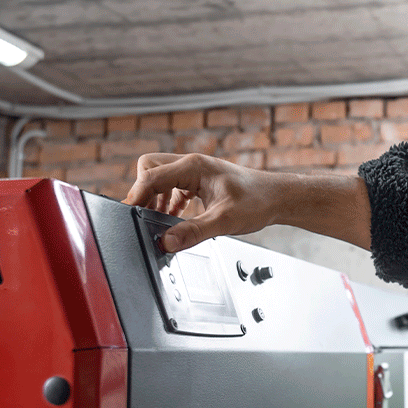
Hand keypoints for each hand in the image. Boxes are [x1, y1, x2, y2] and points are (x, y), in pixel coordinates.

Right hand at [123, 153, 279, 251]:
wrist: (278, 198)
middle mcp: (191, 165)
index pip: (150, 176)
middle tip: (145, 216)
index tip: (130, 215)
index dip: (136, 196)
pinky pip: (173, 186)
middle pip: (149, 169)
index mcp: (193, 167)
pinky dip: (167, 201)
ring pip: (160, 176)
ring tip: (159, 219)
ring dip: (155, 197)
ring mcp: (195, 172)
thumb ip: (193, 232)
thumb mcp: (224, 221)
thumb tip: (166, 242)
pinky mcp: (200, 181)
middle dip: (143, 192)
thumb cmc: (258, 201)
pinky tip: (173, 218)